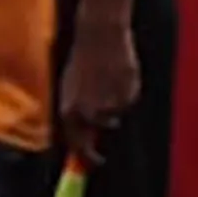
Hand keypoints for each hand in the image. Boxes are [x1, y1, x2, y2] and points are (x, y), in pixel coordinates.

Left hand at [58, 12, 138, 164]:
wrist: (100, 35)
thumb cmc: (83, 59)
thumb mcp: (71, 87)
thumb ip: (76, 111)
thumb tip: (83, 135)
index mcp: (69, 109)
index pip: (77, 144)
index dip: (86, 156)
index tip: (95, 161)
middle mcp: (88, 111)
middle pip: (99, 133)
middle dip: (103, 143)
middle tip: (104, 152)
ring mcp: (108, 104)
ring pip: (115, 115)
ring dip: (113, 105)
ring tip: (108, 84)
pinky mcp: (126, 95)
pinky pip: (128, 102)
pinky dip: (126, 93)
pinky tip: (119, 76)